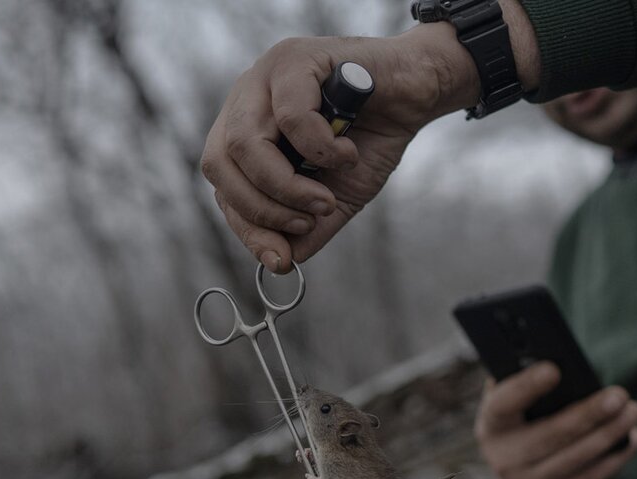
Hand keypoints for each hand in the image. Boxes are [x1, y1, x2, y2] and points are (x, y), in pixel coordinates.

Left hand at [201, 26, 477, 272]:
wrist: (417, 93)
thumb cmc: (372, 139)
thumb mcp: (336, 197)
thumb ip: (306, 228)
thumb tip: (280, 262)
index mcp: (246, 127)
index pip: (222, 181)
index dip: (247, 225)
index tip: (281, 258)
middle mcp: (246, 99)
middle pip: (218, 163)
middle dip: (260, 209)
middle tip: (305, 223)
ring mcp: (267, 73)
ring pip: (244, 143)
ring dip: (285, 186)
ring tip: (325, 199)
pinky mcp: (297, 58)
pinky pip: (290, 116)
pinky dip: (320, 149)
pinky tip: (347, 154)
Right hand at [475, 362, 636, 478]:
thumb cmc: (520, 422)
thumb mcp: (511, 404)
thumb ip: (522, 382)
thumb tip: (556, 359)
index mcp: (491, 425)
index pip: (504, 404)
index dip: (526, 388)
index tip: (554, 369)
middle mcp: (504, 458)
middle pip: (550, 435)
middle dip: (588, 414)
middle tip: (619, 394)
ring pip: (575, 458)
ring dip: (609, 434)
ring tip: (634, 410)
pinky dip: (615, 458)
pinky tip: (633, 438)